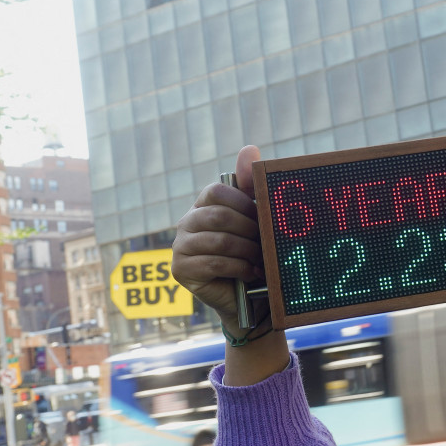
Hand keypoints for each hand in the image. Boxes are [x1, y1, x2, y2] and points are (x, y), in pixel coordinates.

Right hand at [172, 145, 264, 327]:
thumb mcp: (257, 219)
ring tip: (260, 259)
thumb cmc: (255, 252)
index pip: (218, 191)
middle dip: (249, 230)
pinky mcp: (180, 270)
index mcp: (204, 204)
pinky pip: (212, 263)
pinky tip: (251, 272)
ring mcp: (180, 246)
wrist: (250, 296)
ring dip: (247, 251)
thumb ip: (252, 186)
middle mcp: (187, 222)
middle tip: (266, 243)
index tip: (262, 217)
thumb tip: (249, 148)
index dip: (244, 203)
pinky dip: (239, 267)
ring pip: (218, 241)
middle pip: (218, 216)